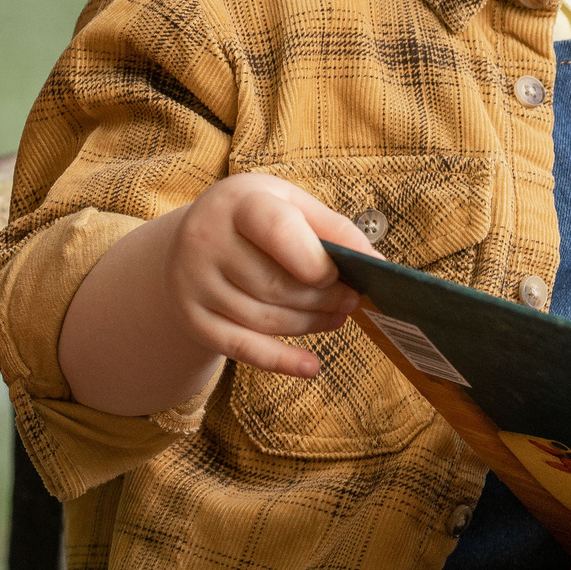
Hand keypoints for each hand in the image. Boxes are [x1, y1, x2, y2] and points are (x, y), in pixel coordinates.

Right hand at [56, 173, 369, 416]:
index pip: (279, 231)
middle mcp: (206, 241)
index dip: (315, 260)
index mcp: (238, 203)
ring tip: (338, 316)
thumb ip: (333, 229)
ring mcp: (193, 283)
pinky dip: (281, 361)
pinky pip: (241, 348)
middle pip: (274, 284)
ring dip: (310, 324)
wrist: (192, 239)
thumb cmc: (257, 219)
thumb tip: (378, 264)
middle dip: (323, 297)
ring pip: (263, 318)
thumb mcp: (290, 204)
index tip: (340, 273)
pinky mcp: (193, 319)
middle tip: (353, 300)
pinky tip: (312, 366)